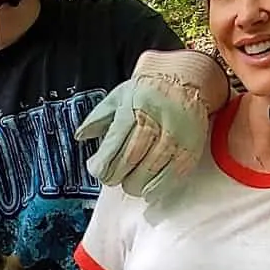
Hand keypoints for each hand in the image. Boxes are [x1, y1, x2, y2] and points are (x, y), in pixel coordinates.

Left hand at [75, 50, 227, 200]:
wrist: (185, 81)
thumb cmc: (150, 91)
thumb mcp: (119, 97)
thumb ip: (98, 118)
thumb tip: (81, 136)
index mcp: (133, 109)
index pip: (113, 145)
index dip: (102, 164)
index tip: (97, 169)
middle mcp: (154, 123)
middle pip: (129, 160)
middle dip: (116, 175)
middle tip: (112, 177)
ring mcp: (174, 139)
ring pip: (149, 172)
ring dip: (135, 184)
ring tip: (130, 182)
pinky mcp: (189, 151)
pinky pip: (170, 178)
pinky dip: (156, 189)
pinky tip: (148, 189)